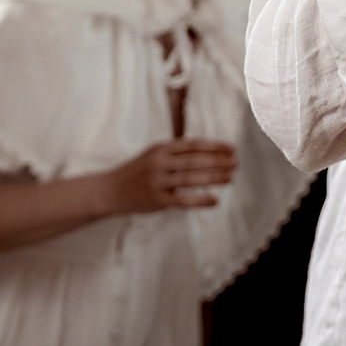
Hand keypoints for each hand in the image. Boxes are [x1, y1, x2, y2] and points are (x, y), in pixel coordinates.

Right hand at [105, 138, 237, 212]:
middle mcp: (159, 162)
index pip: (193, 144)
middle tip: (236, 163)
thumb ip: (177, 152)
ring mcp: (157, 181)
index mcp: (160, 148)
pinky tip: (215, 200)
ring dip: (214, 178)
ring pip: (191, 179)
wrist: (108, 191)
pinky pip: (182, 200)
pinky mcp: (156, 200)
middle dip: (218, 161)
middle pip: (195, 161)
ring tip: (231, 178)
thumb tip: (210, 152)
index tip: (232, 148)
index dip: (215, 146)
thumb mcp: (153, 155)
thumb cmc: (137, 171)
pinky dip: (200, 200)